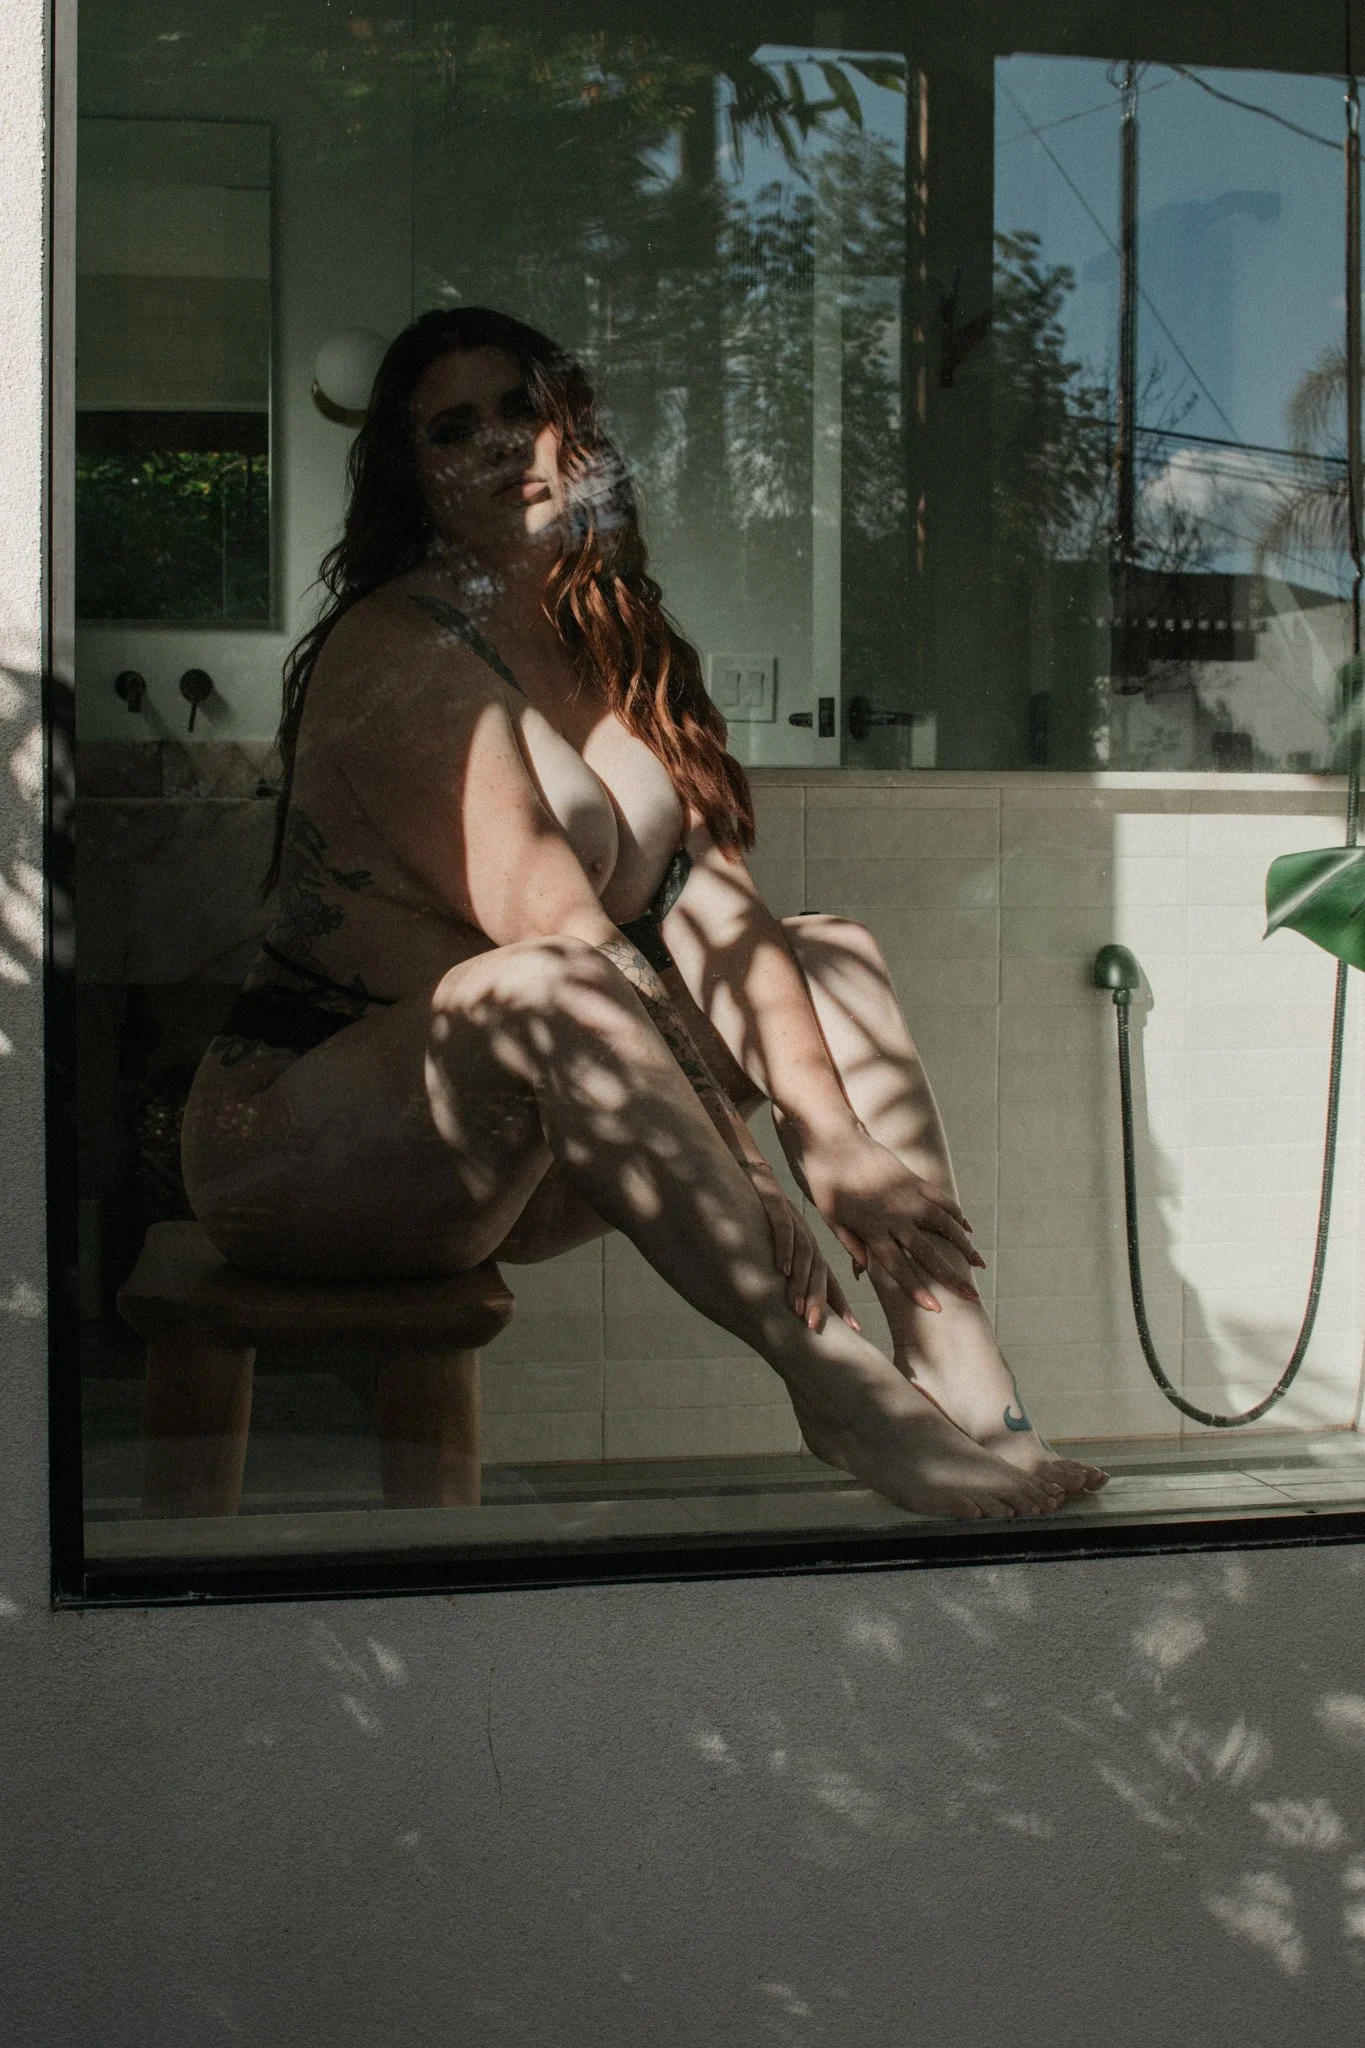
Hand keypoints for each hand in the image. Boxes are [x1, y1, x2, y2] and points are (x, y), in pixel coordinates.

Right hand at [738, 1154, 859, 1333]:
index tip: (855, 1329)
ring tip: (797, 1307)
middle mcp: (806, 1235)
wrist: (754, 1171)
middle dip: (818, 1300)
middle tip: (815, 1328)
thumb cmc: (766, 1213)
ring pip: (802, 1254)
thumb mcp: (782, 1242)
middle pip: (817, 1271)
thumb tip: (795, 1303)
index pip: (827, 1278)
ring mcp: (792, 1220)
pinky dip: (782, 1249)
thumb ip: (791, 1269)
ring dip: (799, 1281)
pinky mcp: (774, 1204)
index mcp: (809, 1246)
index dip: (840, 1303)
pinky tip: (780, 1268)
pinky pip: (782, 1229)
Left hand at [776, 1118, 984, 1313]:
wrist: (833, 1139)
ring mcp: (908, 1196)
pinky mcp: (914, 1179)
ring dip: (964, 1246)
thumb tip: (864, 1270)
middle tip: (972, 1296)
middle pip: (928, 1253)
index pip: (899, 1268)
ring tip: (978, 1264)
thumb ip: (851, 1244)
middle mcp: (895, 1215)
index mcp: (872, 1229)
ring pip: (944, 1225)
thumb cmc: (826, 1181)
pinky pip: (942, 1199)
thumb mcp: (831, 1218)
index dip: (918, 1290)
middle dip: (951, 1277)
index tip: (936, 1309)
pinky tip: (967, 1228)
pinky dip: (957, 1215)